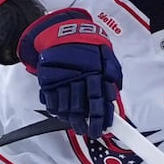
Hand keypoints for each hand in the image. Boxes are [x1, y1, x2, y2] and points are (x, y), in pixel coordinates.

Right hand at [17, 8, 121, 135]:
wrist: (61, 32)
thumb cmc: (86, 45)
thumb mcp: (105, 54)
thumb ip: (112, 71)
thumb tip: (116, 88)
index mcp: (94, 73)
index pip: (99, 101)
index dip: (101, 118)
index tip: (103, 128)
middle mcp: (77, 79)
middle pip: (81, 109)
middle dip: (86, 124)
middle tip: (89, 131)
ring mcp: (61, 82)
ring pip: (66, 109)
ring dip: (72, 120)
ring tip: (77, 124)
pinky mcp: (48, 82)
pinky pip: (51, 103)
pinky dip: (57, 111)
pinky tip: (63, 112)